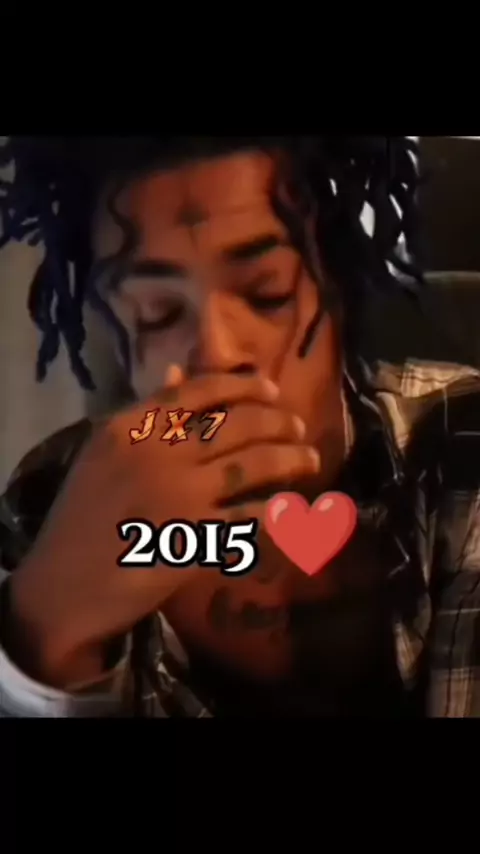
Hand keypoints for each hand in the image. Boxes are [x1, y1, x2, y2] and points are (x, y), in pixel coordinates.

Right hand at [7, 367, 319, 687]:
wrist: (64, 585)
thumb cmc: (82, 517)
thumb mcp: (102, 453)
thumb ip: (143, 412)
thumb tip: (178, 372)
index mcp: (131, 428)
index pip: (199, 392)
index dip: (244, 385)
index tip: (271, 388)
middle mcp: (159, 455)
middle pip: (237, 426)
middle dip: (279, 422)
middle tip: (299, 428)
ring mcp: (179, 499)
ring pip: (253, 467)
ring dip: (291, 460)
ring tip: (310, 459)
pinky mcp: (194, 542)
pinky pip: (250, 520)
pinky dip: (276, 511)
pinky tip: (290, 507)